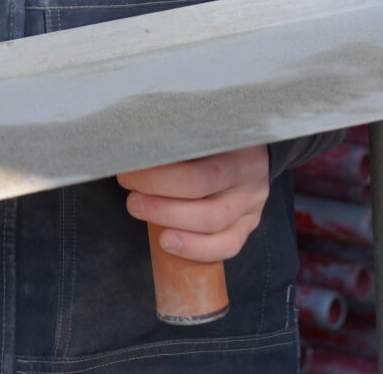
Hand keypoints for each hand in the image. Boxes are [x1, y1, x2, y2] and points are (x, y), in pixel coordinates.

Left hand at [118, 145, 269, 262]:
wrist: (242, 154)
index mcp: (237, 144)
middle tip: (132, 200)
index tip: (129, 174)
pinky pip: (227, 246)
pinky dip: (195, 249)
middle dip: (160, 200)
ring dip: (172, 222)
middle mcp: (250, 174)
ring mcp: (252, 203)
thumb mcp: (196, 134)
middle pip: (203, 192)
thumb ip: (174, 142)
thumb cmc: (207, 144)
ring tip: (143, 215)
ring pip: (214, 222)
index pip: (196, 163)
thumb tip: (132, 156)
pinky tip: (168, 244)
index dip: (159, 175)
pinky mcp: (248, 225)